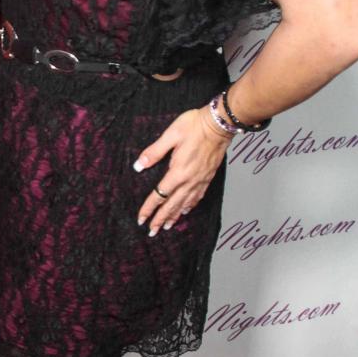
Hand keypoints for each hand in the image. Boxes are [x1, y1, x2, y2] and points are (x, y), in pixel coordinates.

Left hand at [134, 107, 230, 234]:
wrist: (219, 125)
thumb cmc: (194, 126)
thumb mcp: (170, 135)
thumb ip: (154, 152)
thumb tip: (138, 166)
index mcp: (178, 172)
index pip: (159, 195)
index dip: (149, 208)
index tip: (141, 219)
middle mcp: (189, 180)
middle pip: (172, 205)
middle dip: (160, 219)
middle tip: (152, 231)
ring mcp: (200, 180)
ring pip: (185, 204)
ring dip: (174, 216)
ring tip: (167, 226)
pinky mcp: (208, 178)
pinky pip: (197, 197)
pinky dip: (190, 206)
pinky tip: (186, 210)